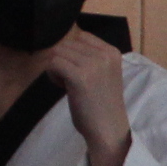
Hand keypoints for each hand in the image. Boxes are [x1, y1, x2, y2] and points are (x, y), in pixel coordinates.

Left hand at [39, 28, 132, 165]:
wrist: (108, 128)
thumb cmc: (102, 104)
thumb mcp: (103, 73)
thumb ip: (90, 57)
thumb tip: (62, 45)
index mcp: (113, 52)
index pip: (80, 37)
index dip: (72, 53)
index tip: (79, 71)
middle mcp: (105, 54)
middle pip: (67, 44)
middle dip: (63, 61)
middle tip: (71, 81)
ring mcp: (93, 64)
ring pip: (58, 53)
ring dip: (56, 68)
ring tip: (67, 85)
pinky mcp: (79, 76)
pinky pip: (54, 64)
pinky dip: (52, 75)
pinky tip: (63, 88)